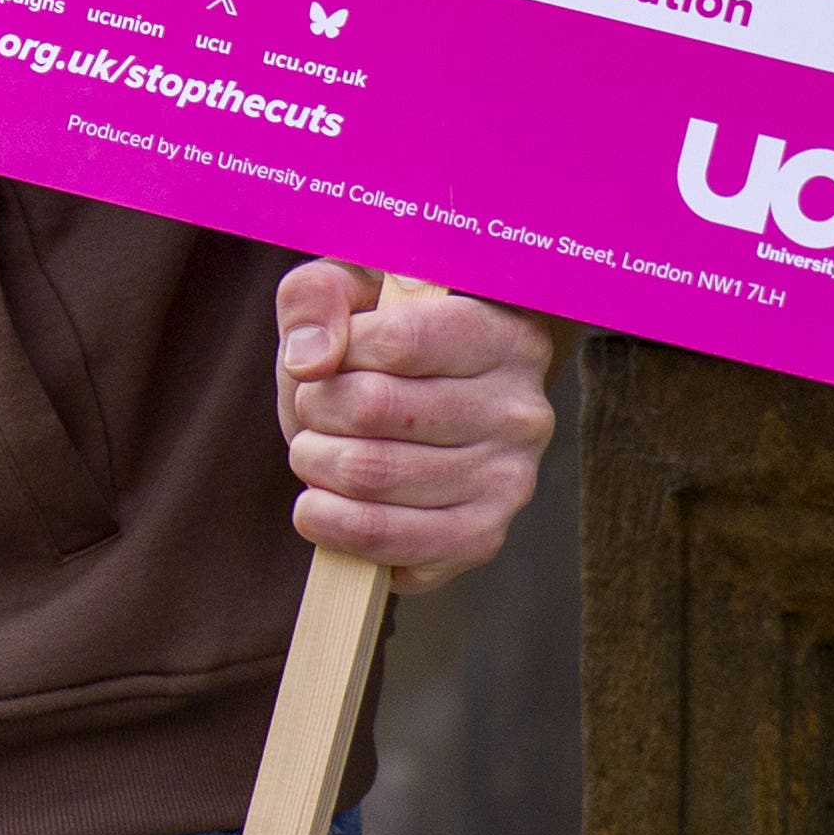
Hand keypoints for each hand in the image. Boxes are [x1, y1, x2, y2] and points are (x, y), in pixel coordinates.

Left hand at [274, 264, 556, 585]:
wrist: (413, 414)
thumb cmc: (376, 344)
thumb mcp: (348, 291)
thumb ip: (318, 298)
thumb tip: (311, 361)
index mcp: (505, 335)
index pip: (398, 342)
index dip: (339, 351)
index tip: (332, 356)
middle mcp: (522, 411)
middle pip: (373, 407)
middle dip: (315, 407)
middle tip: (315, 408)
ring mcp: (509, 481)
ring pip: (368, 475)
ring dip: (312, 462)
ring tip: (317, 450)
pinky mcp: (480, 538)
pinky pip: (384, 543)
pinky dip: (328, 523)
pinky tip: (323, 504)